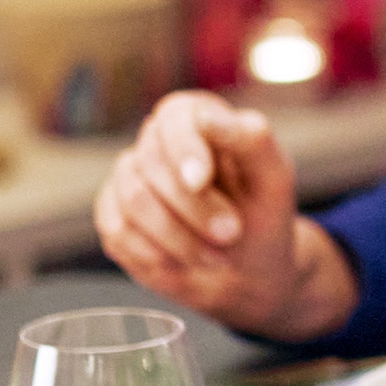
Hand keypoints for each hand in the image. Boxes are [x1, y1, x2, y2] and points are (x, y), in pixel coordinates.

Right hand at [95, 90, 352, 340]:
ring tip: (217, 256)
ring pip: (134, 199)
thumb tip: (207, 118)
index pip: (175, 116)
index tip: (200, 182)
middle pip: (152, 162)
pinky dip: (157, 255)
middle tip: (231, 234)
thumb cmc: (262, 214)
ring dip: (180, 236)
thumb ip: (251, 140)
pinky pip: (118, 232)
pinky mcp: (113, 215)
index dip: (184, 147)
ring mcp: (129, 177)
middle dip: (194, 207)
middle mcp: (156, 141)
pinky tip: (185, 263)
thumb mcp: (273, 178)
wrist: (246, 268)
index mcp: (197, 118)